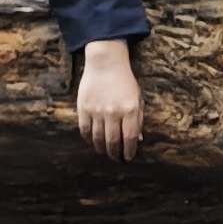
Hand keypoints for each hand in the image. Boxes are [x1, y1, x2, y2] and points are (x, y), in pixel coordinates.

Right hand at [76, 39, 144, 159]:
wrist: (106, 64)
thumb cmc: (125, 82)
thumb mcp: (137, 98)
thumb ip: (138, 119)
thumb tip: (138, 139)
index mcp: (130, 110)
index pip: (130, 137)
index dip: (129, 151)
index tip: (128, 158)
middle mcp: (114, 112)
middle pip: (113, 141)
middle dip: (115, 154)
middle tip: (116, 159)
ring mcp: (97, 111)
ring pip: (98, 138)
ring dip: (101, 149)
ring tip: (104, 153)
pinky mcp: (83, 108)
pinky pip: (85, 129)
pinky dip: (88, 139)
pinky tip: (91, 143)